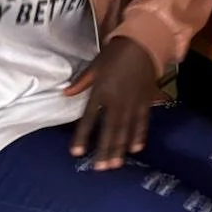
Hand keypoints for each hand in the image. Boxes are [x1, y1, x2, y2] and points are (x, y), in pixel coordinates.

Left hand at [66, 37, 158, 168]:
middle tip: (100, 168)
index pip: (89, 118)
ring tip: (115, 165)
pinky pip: (142, 121)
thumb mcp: (95, 66)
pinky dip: (139, 135)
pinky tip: (136, 149)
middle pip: (109, 129)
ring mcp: (133, 102)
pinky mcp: (145, 101)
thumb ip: (82, 82)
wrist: (143, 43)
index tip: (76, 152)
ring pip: (125, 129)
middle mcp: (117, 100)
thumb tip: (66, 94)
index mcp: (101, 91)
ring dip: (120, 148)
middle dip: (104, 150)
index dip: (82, 136)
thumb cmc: (115, 53)